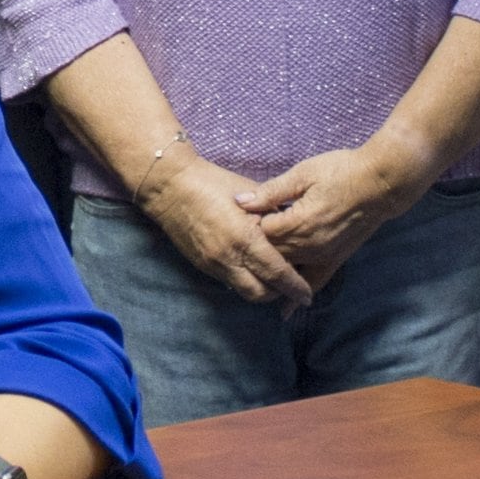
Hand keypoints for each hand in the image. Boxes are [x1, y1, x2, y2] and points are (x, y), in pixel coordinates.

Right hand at [140, 150, 311, 310]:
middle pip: (262, 293)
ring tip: (274, 281)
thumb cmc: (214, 184)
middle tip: (293, 286)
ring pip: (245, 292)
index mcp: (246, 238)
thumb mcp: (252, 196)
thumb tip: (295, 229)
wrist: (172, 187)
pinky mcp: (202, 266)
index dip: (295, 287)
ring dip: (262, 290)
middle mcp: (229, 257)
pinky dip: (245, 281)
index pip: (277, 273)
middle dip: (280, 294)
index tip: (308, 294)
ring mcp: (213, 264)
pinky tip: (252, 270)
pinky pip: (229, 282)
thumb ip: (274, 215)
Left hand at [241, 139, 431, 294]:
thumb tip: (240, 200)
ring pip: (287, 269)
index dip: (248, 224)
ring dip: (271, 269)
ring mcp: (322, 255)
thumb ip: (271, 191)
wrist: (380, 184)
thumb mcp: (303, 174)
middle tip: (240, 242)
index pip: (260, 233)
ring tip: (250, 273)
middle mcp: (308, 245)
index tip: (240, 216)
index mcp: (298, 222)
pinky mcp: (335, 259)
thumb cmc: (342, 171)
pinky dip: (297, 297)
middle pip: (271, 255)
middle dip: (256, 250)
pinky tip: (285, 311)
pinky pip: (314, 283)